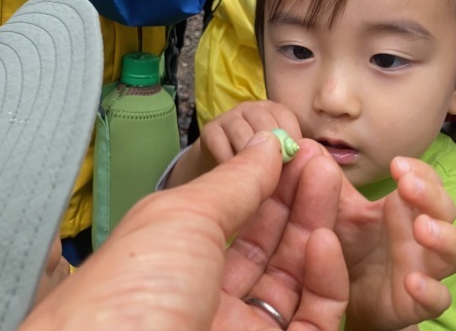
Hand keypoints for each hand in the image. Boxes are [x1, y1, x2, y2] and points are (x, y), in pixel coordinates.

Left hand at [18, 132, 347, 330]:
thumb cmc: (129, 294)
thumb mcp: (181, 217)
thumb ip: (234, 181)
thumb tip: (267, 143)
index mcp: (174, 264)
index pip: (232, 218)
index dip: (264, 181)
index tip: (291, 148)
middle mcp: (207, 299)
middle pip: (266, 245)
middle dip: (294, 196)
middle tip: (317, 157)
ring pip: (293, 279)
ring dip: (313, 226)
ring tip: (326, 177)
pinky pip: (312, 321)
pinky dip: (326, 280)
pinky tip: (322, 239)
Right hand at [169, 100, 301, 185]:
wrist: (219, 168)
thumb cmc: (257, 165)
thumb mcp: (277, 159)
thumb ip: (293, 157)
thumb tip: (315, 159)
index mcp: (273, 111)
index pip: (285, 117)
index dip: (290, 139)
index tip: (291, 163)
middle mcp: (251, 109)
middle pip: (264, 122)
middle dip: (271, 150)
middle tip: (274, 175)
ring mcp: (229, 117)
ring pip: (242, 132)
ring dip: (249, 158)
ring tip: (254, 180)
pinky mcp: (209, 130)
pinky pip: (220, 143)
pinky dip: (228, 162)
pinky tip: (233, 177)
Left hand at [337, 157, 455, 330]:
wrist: (340, 298)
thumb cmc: (344, 246)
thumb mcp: (333, 212)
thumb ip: (325, 181)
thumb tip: (307, 145)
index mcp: (403, 207)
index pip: (425, 180)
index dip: (418, 170)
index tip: (396, 164)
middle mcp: (421, 234)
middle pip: (445, 209)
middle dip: (432, 194)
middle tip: (407, 186)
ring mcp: (424, 267)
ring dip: (445, 237)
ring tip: (422, 229)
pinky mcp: (417, 303)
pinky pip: (438, 298)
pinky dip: (431, 290)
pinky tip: (412, 281)